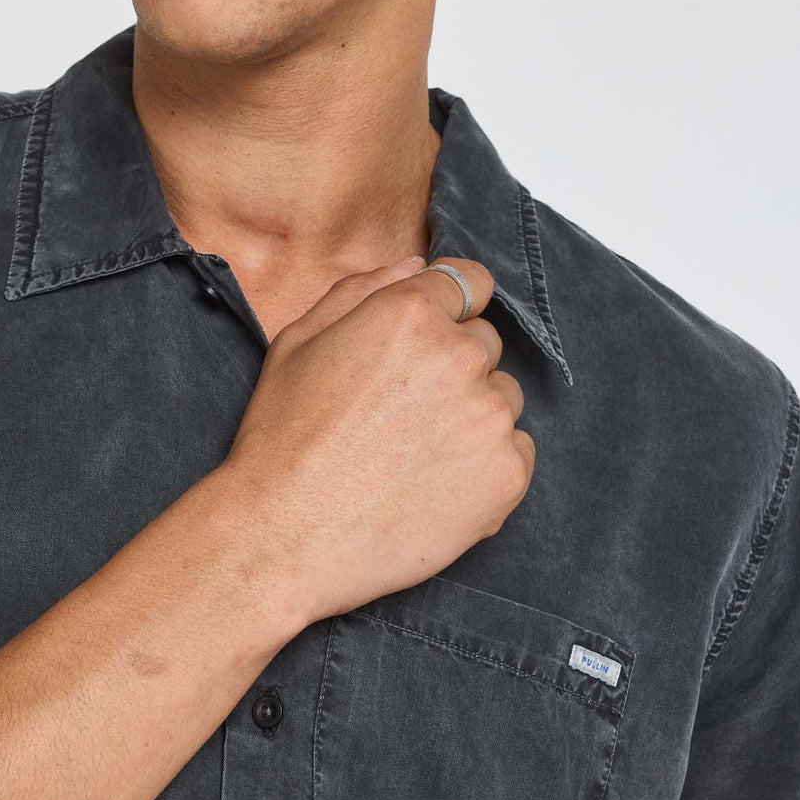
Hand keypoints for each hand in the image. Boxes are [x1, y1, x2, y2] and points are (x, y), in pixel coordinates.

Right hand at [219, 255, 533, 623]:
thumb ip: (363, 290)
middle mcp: (460, 355)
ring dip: (472, 416)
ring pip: (503, 398)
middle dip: (453, 367)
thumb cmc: (283, 439)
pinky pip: (516, 452)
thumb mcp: (300, 341)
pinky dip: (486, 466)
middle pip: (485, 342)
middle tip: (401, 412)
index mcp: (411, 312)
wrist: (285, 535)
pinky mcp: (507, 474)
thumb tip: (416, 264)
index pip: (470, 282)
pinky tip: (434, 485)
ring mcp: (488, 416)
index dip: (449, 309)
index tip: (430, 340)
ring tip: (413, 454)